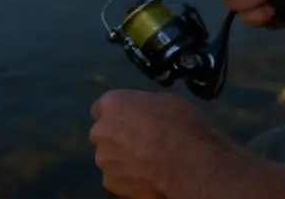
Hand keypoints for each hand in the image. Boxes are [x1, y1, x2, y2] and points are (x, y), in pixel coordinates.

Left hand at [88, 89, 221, 197]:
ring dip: (121, 156)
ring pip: (109, 156)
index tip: (132, 116)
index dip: (118, 111)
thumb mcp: (167, 100)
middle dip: (116, 135)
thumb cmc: (177, 122)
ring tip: (146, 160)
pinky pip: (117, 176)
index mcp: (113, 104)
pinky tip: (147, 175)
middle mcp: (101, 131)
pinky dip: (128, 176)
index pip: (101, 107)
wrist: (184, 163)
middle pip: (103, 133)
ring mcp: (104, 160)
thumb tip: (144, 112)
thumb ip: (146, 105)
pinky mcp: (111, 184)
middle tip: (140, 137)